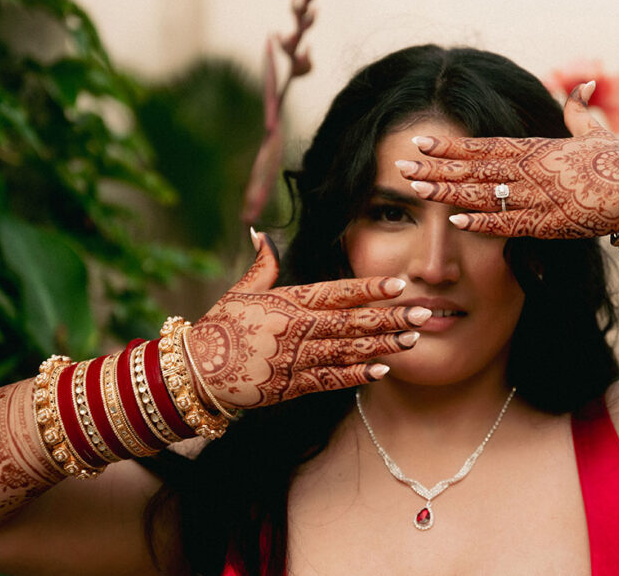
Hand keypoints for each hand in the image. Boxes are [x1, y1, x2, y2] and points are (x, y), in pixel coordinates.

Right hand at [187, 231, 428, 407]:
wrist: (194, 374)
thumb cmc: (220, 327)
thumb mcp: (240, 291)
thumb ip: (262, 264)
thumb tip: (263, 232)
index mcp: (288, 303)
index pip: (336, 292)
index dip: (369, 288)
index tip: (398, 283)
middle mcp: (296, 331)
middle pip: (351, 322)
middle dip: (390, 317)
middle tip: (423, 312)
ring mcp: (296, 361)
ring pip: (348, 351)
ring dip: (383, 345)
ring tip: (413, 338)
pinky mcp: (292, 386)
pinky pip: (330, 380)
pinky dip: (357, 375)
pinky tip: (383, 370)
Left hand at [396, 83, 618, 237]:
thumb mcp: (594, 133)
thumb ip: (578, 112)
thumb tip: (579, 86)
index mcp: (535, 148)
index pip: (482, 145)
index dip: (448, 144)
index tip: (419, 141)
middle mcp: (530, 169)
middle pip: (472, 168)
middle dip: (435, 167)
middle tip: (400, 165)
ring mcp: (537, 196)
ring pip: (482, 194)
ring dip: (447, 192)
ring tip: (416, 188)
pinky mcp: (548, 223)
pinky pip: (508, 224)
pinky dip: (482, 223)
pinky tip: (454, 220)